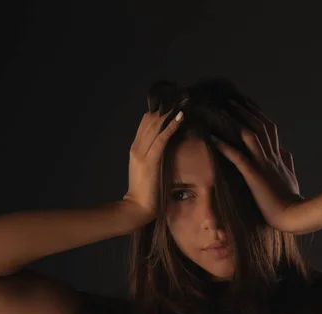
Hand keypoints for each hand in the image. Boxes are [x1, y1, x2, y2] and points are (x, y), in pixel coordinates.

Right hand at [123, 107, 184, 221]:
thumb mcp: (148, 170)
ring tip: (185, 101)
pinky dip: (172, 125)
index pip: (147, 122)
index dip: (161, 111)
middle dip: (167, 107)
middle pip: (151, 119)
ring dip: (172, 112)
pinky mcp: (150, 160)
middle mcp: (137, 147)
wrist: (137, 208)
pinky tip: (182, 116)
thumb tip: (168, 148)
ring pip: (156, 125)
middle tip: (184, 96)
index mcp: (136, 148)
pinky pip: (162, 138)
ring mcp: (142, 153)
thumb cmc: (146, 193)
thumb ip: (154, 157)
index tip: (177, 103)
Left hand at [211, 99, 302, 231]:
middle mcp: (272, 156)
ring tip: (221, 110)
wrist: (294, 216)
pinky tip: (212, 138)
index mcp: (279, 156)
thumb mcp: (290, 177)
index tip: (247, 104)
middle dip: (245, 111)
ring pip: (250, 135)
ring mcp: (264, 164)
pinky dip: (225, 146)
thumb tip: (285, 151)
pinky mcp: (255, 176)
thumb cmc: (291, 200)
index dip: (257, 114)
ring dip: (235, 121)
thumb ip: (287, 162)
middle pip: (259, 125)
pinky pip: (238, 157)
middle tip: (230, 99)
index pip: (269, 128)